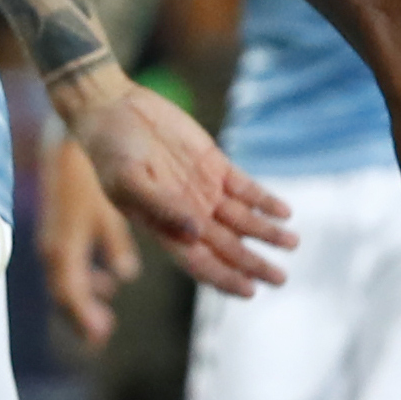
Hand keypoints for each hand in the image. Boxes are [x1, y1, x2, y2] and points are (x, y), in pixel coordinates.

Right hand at [43, 83, 298, 343]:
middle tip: (279, 278)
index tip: (249, 290)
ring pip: (242, 219)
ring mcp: (203, 189)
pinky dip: (264, 200)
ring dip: (266, 233)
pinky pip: (245, 187)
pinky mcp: (214, 164)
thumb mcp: (128, 181)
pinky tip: (284, 211)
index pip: (199, 261)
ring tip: (291, 243)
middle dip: (253, 263)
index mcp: (164, 226)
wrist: (112, 109)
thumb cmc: (109, 150)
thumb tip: (194, 233)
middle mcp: (188, 213)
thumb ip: (161, 207)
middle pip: (227, 246)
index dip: (224, 277)